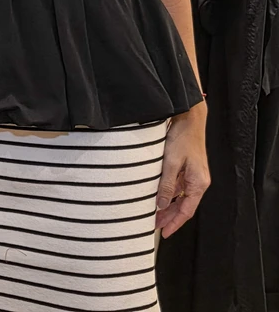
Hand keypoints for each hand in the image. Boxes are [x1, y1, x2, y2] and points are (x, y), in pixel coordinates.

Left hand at [156, 105, 209, 237]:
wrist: (189, 120)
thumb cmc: (182, 138)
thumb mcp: (170, 162)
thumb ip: (166, 184)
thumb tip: (160, 204)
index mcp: (198, 183)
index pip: (186, 211)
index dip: (175, 223)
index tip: (164, 233)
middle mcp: (198, 182)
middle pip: (183, 206)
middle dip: (169, 218)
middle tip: (154, 226)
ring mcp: (193, 176)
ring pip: (180, 198)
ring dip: (167, 207)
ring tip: (154, 215)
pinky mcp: (187, 169)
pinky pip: (178, 188)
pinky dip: (168, 195)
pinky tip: (158, 197)